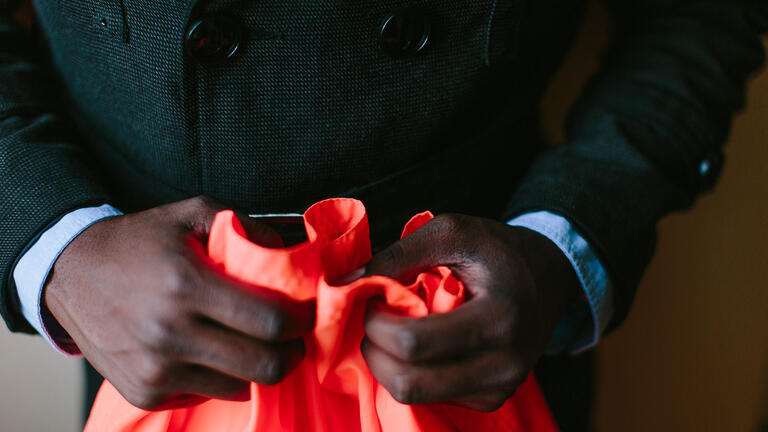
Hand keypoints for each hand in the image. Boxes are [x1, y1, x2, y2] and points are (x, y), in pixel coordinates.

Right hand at [44, 196, 314, 409]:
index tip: (307, 314)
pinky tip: (213, 351)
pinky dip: (221, 377)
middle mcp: (170, 333)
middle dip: (291, 353)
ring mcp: (155, 370)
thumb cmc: (138, 242)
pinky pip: (207, 395)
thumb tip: (289, 252)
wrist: (69, 273)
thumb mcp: (192, 213)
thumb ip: (247, 226)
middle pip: (264, 366)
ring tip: (250, 341)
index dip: (302, 321)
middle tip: (292, 338)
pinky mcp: (144, 391)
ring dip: (255, 366)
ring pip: (240, 386)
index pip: (270, 321)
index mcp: (186, 284)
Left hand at [362, 213, 579, 411]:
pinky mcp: (490, 400)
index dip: (377, 323)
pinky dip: (410, 373)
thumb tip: (346, 284)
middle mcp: (505, 364)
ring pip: (413, 397)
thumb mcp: (451, 232)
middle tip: (378, 319)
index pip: (415, 343)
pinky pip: (429, 398)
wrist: (543, 279)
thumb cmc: (494, 250)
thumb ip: (399, 253)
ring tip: (397, 329)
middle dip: (375, 350)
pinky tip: (421, 345)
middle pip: (409, 383)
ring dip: (388, 364)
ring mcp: (499, 388)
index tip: (374, 299)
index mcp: (500, 318)